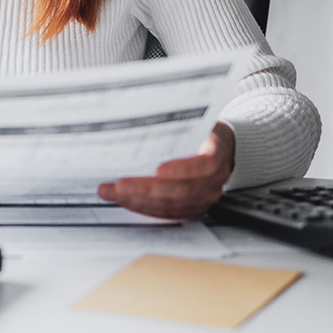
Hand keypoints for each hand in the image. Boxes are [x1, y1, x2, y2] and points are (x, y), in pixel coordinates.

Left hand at [97, 122, 235, 219]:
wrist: (219, 150)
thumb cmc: (201, 133)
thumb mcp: (194, 122)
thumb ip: (175, 125)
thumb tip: (142, 118)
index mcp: (216, 156)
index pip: (204, 166)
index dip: (182, 169)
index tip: (159, 170)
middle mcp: (213, 183)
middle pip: (181, 191)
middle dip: (146, 190)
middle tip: (119, 186)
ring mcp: (203, 200)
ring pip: (170, 206)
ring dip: (138, 201)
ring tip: (112, 193)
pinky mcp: (191, 210)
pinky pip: (166, 214)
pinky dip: (143, 208)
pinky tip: (124, 200)